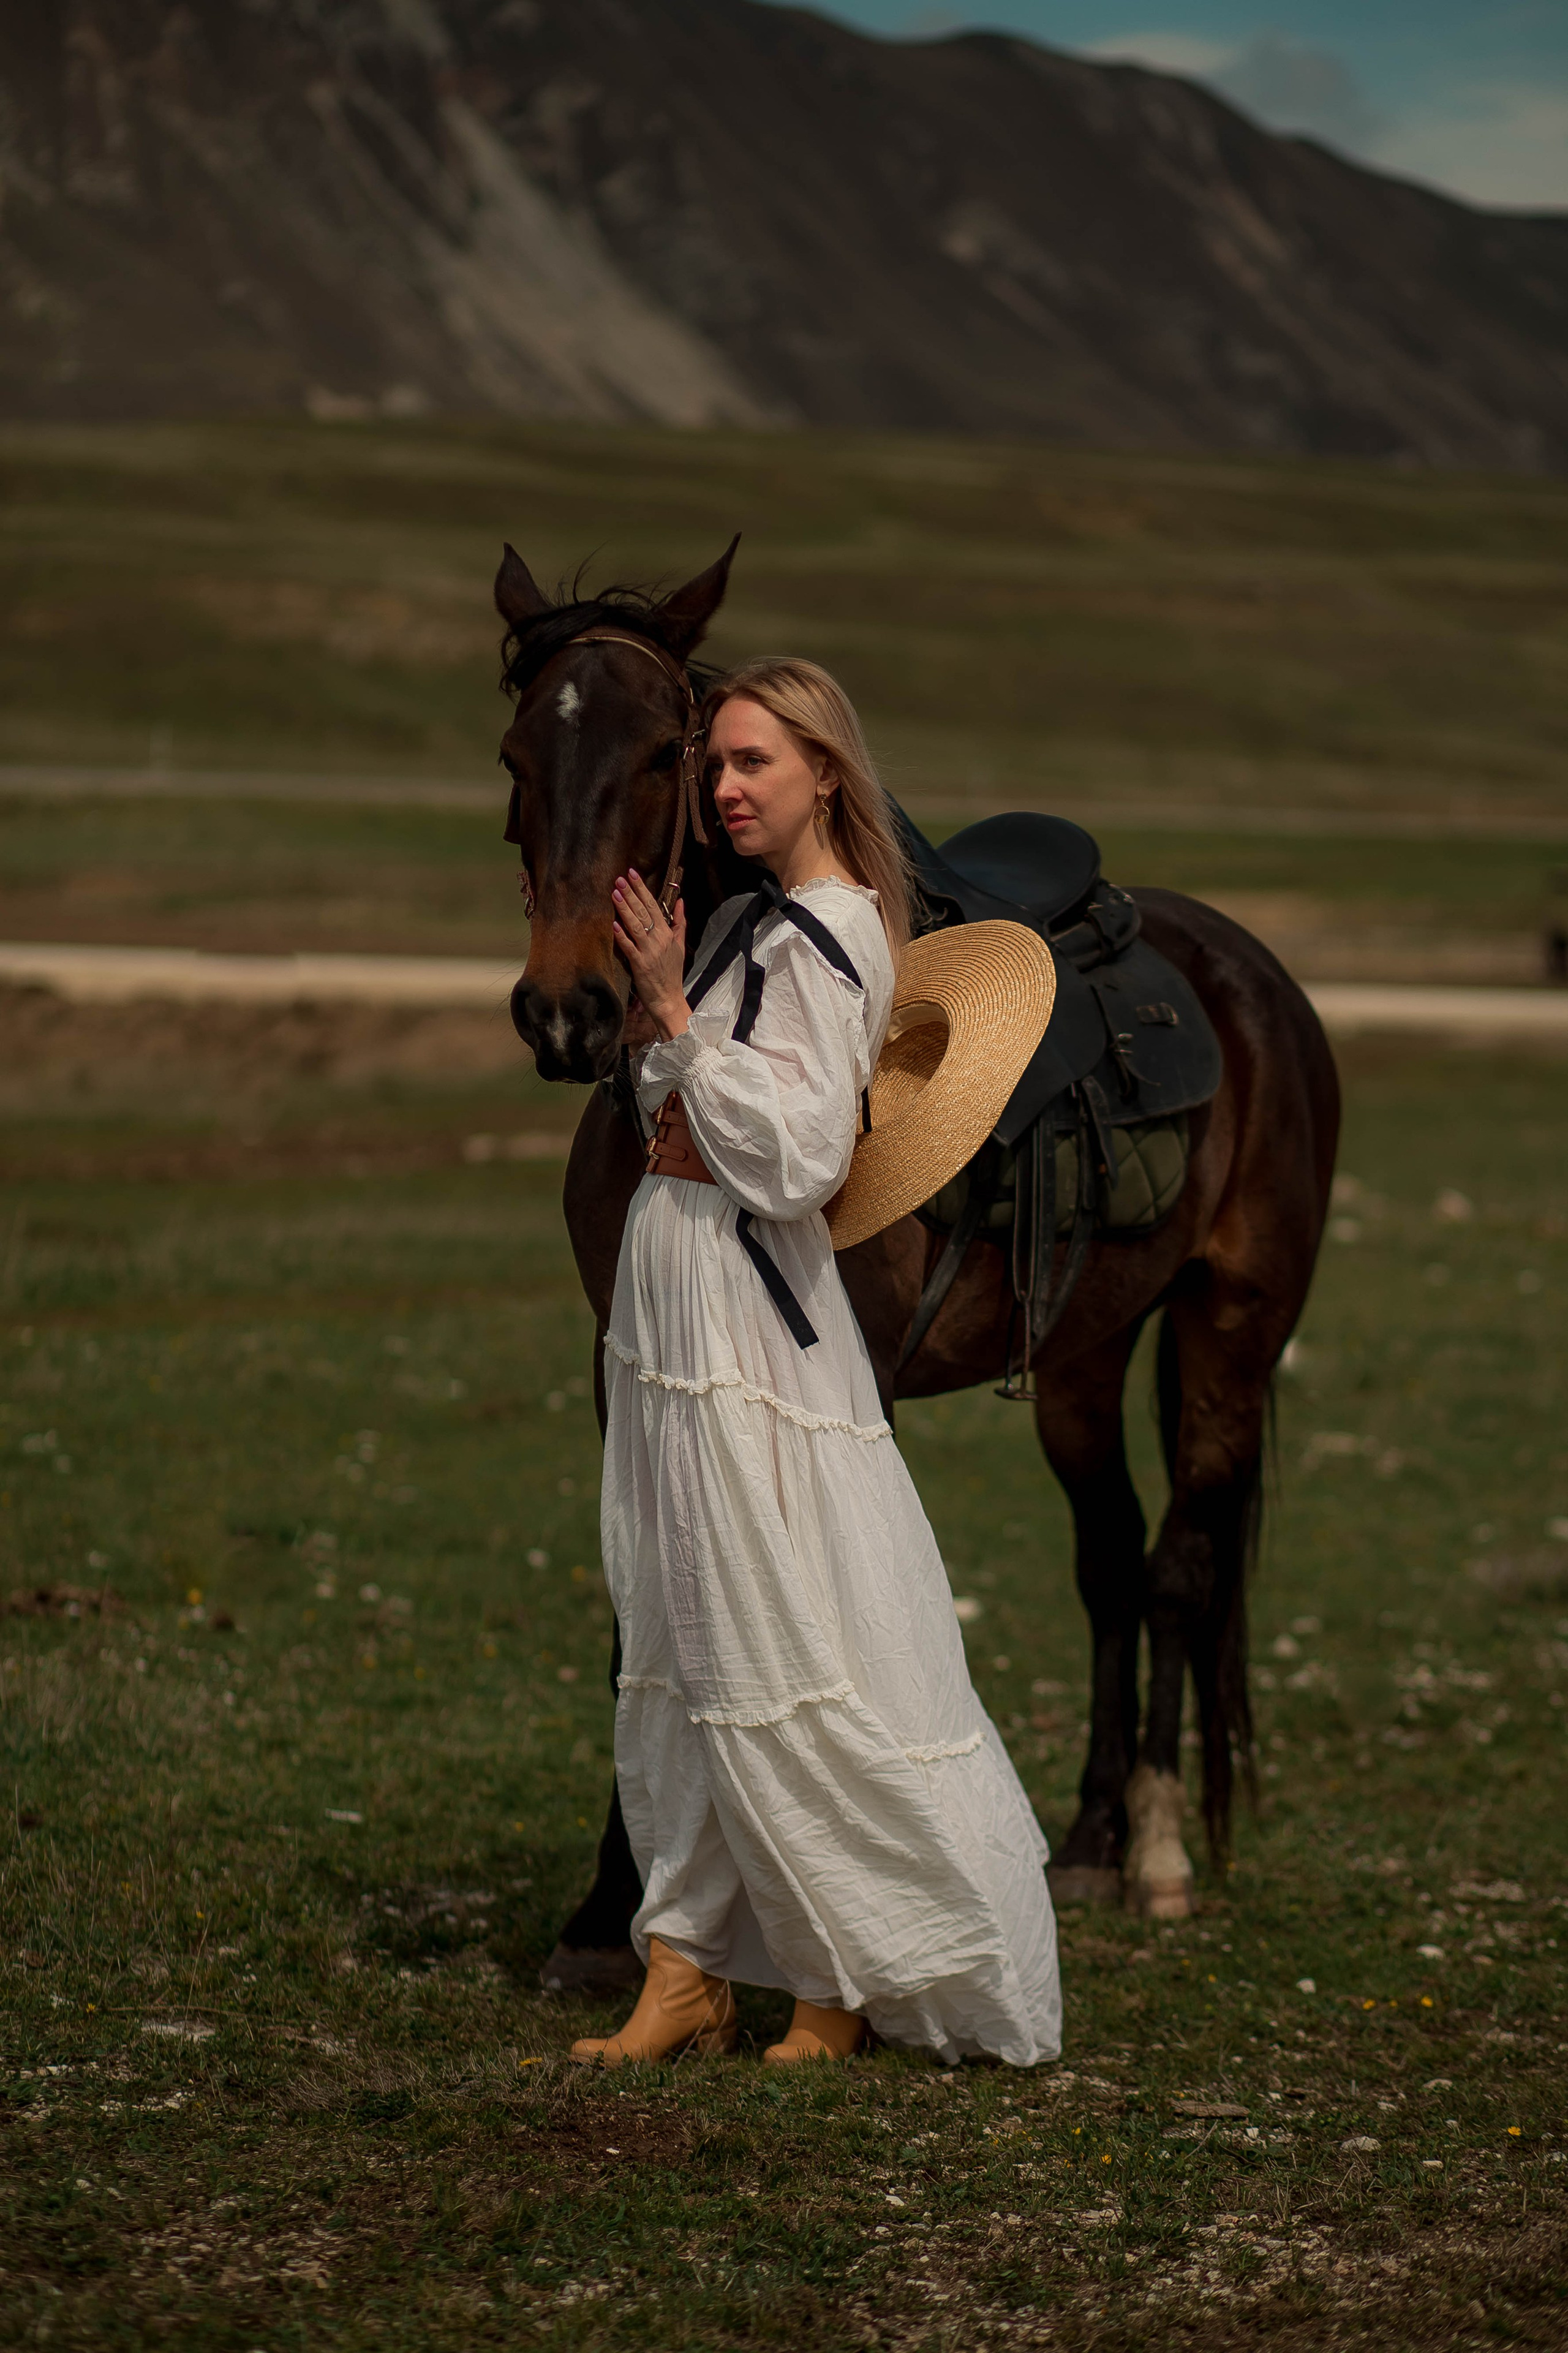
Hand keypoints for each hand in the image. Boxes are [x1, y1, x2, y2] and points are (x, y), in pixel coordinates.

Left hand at [611, 870, 688, 1040]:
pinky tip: (613, 924)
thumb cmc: (672, 973)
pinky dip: (622, 936)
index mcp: (667, 934)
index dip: (642, 889)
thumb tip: (681, 901)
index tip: (632, 874)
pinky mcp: (639, 964)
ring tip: (615, 893)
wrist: (669, 999)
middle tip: (620, 877)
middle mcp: (659, 940)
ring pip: (635, 926)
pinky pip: (629, 947)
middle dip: (631, 893)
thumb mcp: (680, 945)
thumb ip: (680, 922)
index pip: (654, 906)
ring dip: (625, 909)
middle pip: (644, 912)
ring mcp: (649, 952)